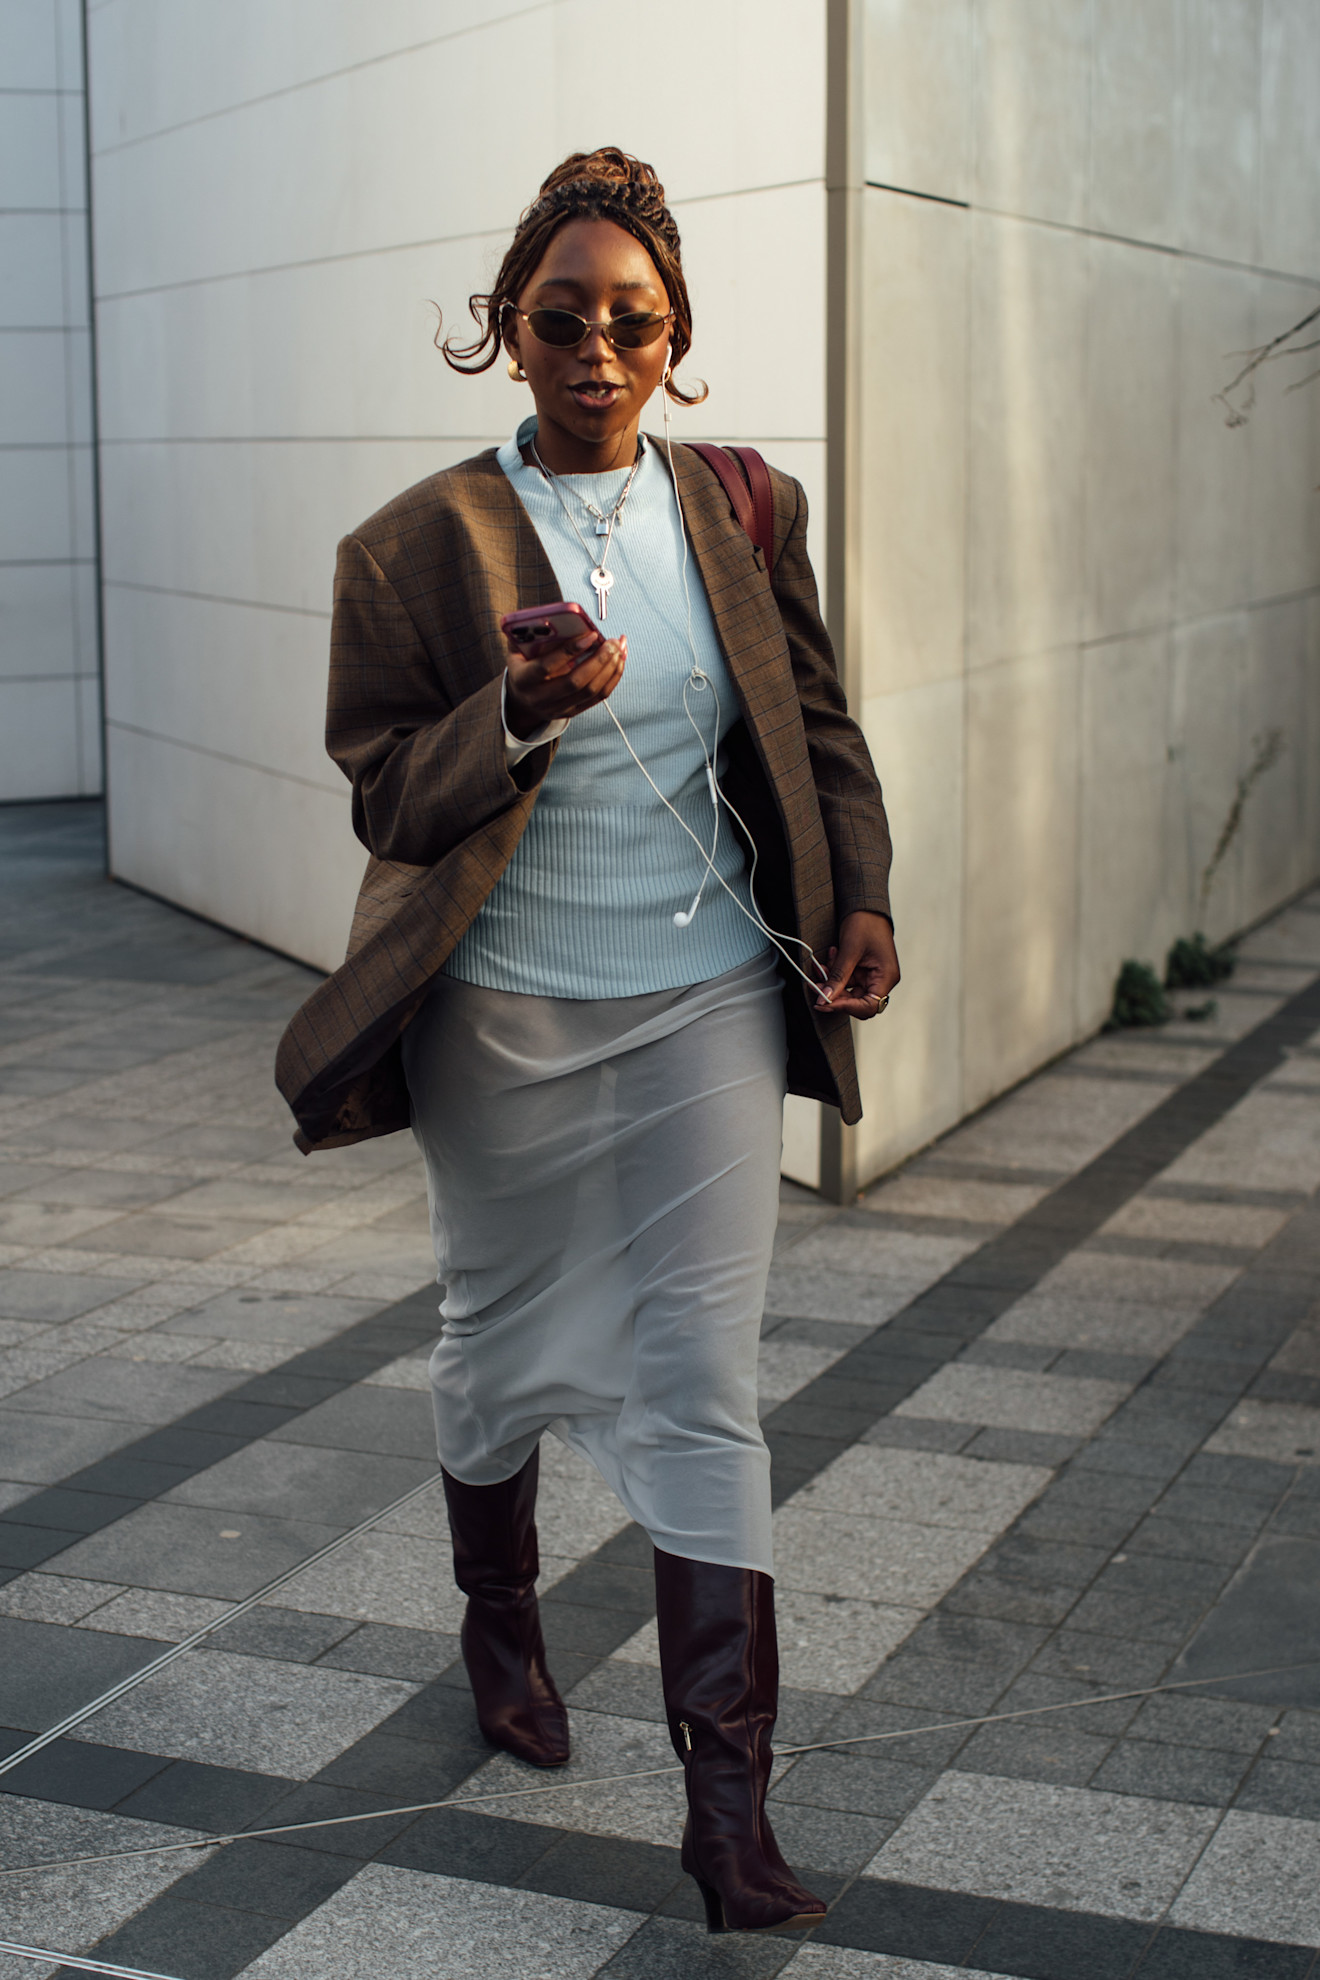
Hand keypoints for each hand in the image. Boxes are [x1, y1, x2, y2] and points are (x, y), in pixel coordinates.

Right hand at [504, 628, 625, 737]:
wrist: (522, 699)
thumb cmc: (523, 665)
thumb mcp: (518, 649)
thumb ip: (531, 635)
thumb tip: (557, 617)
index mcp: (524, 679)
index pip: (548, 666)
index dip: (570, 650)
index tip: (591, 635)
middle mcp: (540, 698)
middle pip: (576, 682)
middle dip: (599, 660)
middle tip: (613, 642)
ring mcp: (558, 708)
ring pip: (591, 690)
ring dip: (610, 668)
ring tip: (620, 648)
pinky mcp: (573, 711)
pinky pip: (599, 697)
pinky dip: (613, 678)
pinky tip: (619, 661)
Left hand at [814, 910, 899, 1018]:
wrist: (865, 906)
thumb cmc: (865, 923)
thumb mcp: (849, 950)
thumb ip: (838, 976)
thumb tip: (825, 998)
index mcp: (886, 977)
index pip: (869, 1006)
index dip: (847, 1007)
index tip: (825, 1002)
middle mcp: (881, 980)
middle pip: (856, 1002)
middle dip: (835, 995)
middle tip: (816, 988)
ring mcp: (871, 976)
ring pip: (847, 991)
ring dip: (831, 982)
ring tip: (820, 969)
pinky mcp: (861, 971)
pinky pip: (844, 980)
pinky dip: (833, 973)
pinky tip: (827, 961)